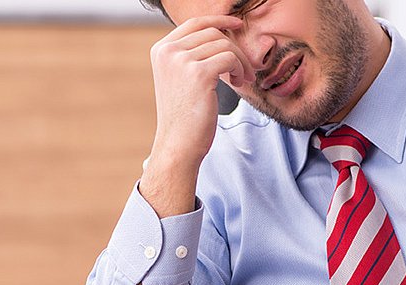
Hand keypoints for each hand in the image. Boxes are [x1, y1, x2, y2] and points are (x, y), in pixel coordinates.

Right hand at [141, 16, 255, 215]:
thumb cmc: (184, 116)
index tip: (237, 24)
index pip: (195, 22)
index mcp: (161, 50)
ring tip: (240, 80)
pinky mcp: (198, 73)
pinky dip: (239, 69)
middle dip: (235, 49)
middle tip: (243, 71)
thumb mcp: (181, 79)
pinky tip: (238, 83)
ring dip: (240, 62)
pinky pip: (230, 58)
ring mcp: (181, 61)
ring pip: (225, 45)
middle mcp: (168, 51)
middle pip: (213, 32)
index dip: (219, 20)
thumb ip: (192, 56)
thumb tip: (220, 37)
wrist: (178, 144)